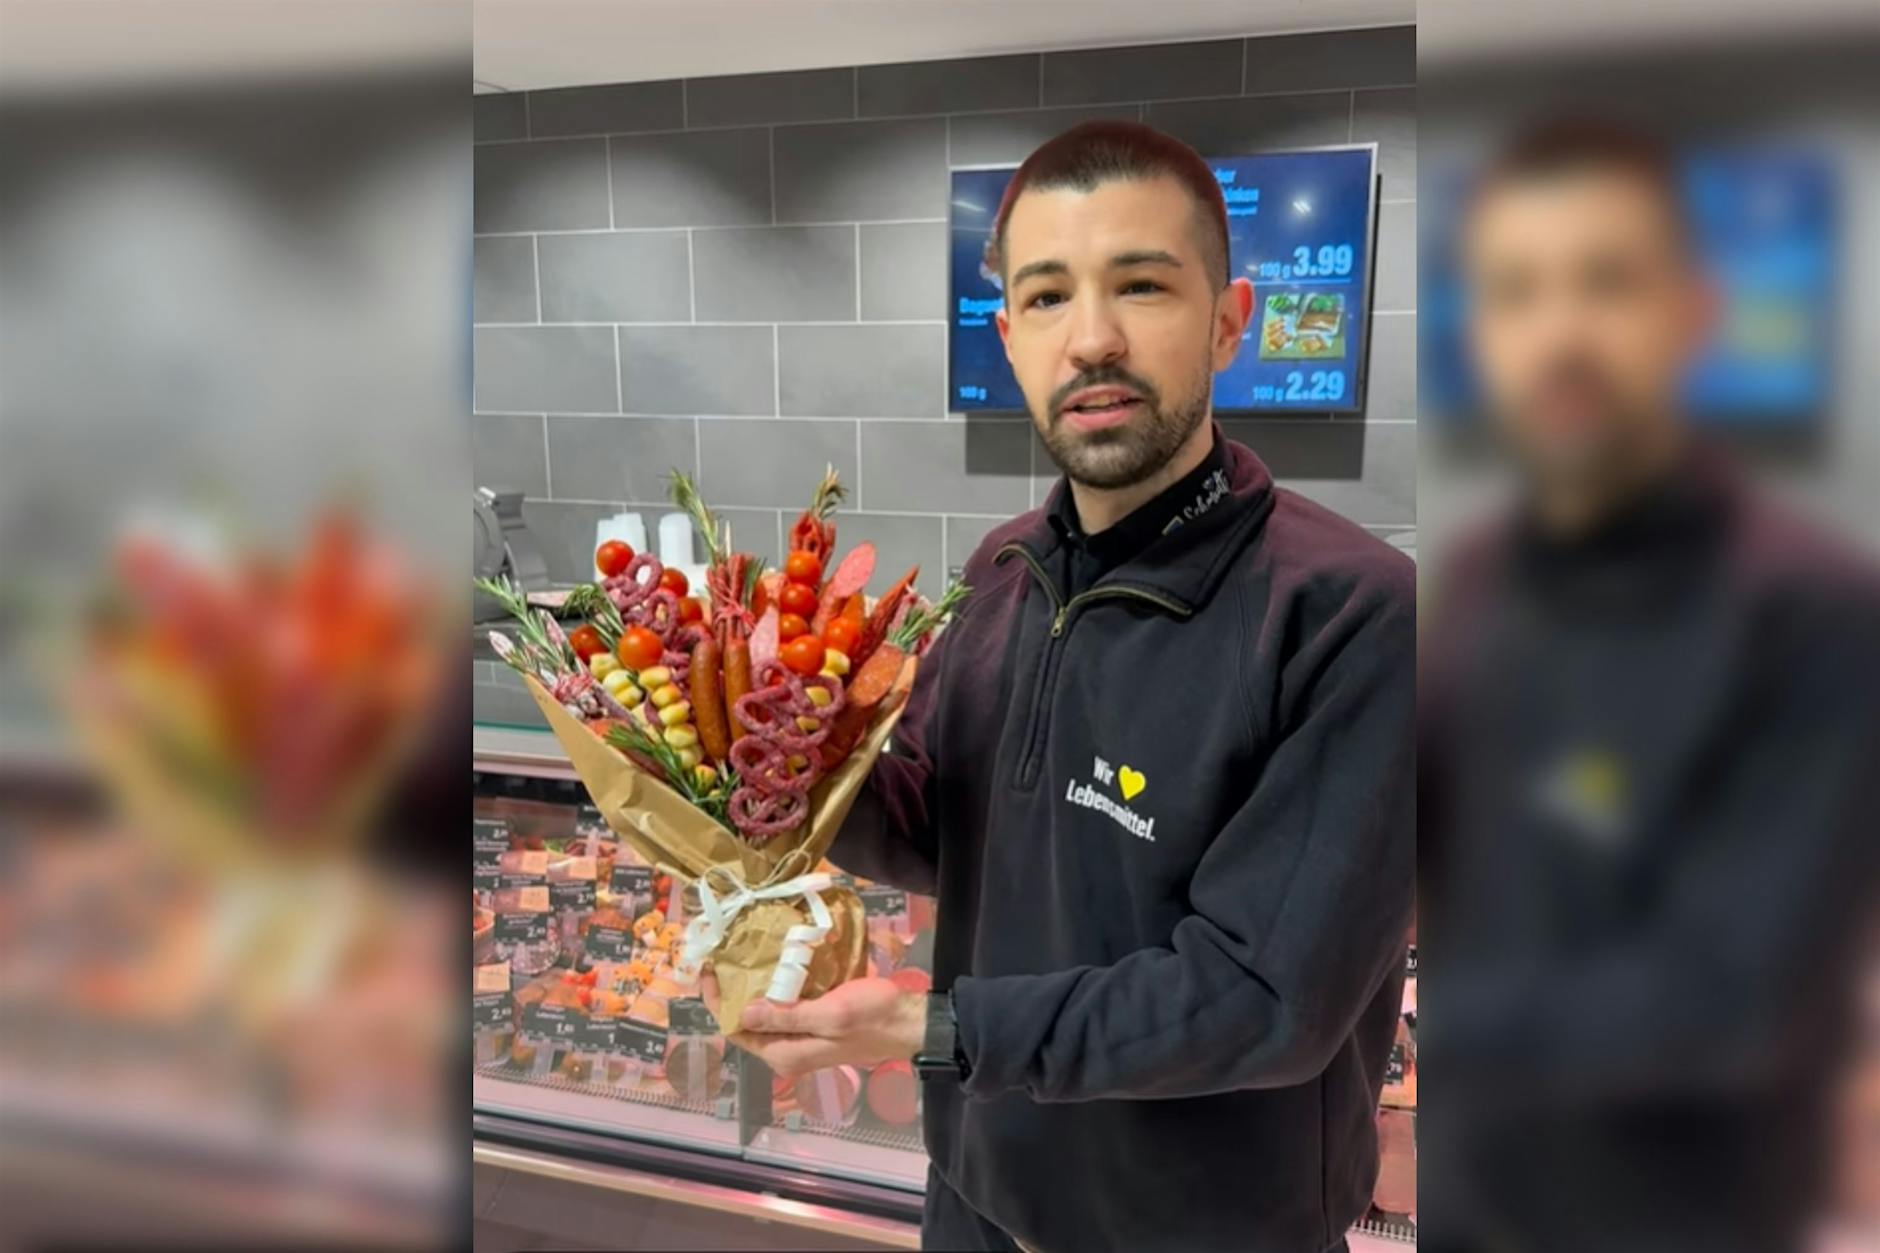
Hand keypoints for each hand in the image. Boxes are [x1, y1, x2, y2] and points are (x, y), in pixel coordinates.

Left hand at [715, 976, 925, 1080]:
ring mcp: (801, 1042)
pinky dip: (774, 989)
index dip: (717, 1001)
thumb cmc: (872, 1017)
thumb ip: (786, 1016)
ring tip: (743, 955)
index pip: (735, 1030)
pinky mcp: (813, 1028)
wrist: (908, 1023)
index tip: (708, 968)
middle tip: (724, 955)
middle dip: (731, 993)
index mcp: (785, 1054)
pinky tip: (774, 966)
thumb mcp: (830, 1014)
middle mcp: (787, 1053)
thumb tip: (743, 1013)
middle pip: (745, 1024)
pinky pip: (783, 1011)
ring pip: (763, 1016)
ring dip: (752, 989)